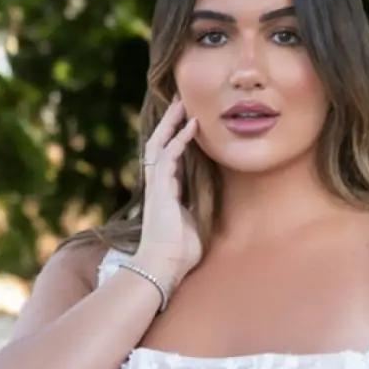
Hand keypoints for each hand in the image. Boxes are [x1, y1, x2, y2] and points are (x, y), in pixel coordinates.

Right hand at [133, 102, 203, 285]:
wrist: (164, 265)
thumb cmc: (179, 252)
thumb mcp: (195, 223)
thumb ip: (198, 207)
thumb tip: (212, 201)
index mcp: (166, 192)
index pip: (168, 157)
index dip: (176, 138)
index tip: (187, 121)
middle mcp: (158, 185)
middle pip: (158, 145)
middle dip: (169, 123)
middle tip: (180, 103)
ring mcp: (156, 186)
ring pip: (159, 145)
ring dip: (171, 124)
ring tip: (182, 105)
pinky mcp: (160, 189)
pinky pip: (169, 157)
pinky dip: (180, 140)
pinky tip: (192, 126)